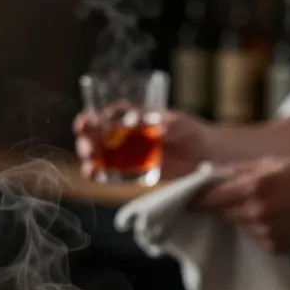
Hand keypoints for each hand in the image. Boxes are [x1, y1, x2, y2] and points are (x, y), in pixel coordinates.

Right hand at [73, 109, 205, 181]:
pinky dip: (100, 174)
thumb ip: (168, 123)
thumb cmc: (190, 130)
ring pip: (99, 155)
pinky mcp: (131, 171)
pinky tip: (96, 176)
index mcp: (133, 116)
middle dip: (87, 141)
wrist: (204, 155)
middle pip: (97, 135)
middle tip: (88, 150)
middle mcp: (125, 133)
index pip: (107, 113)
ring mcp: (127, 153)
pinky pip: (110, 173)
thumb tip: (157, 125)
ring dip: (90, 160)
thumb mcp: (180, 122)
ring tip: (90, 167)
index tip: (84, 123)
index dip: (91, 117)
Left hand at [197, 157, 289, 251]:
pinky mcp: (273, 246)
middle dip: (223, 205)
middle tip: (236, 196)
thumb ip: (238, 169)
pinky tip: (276, 217)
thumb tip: (208, 172)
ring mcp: (265, 232)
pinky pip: (254, 237)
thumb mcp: (273, 162)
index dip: (197, 199)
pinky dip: (257, 228)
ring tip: (265, 204)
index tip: (188, 200)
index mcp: (254, 186)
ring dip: (241, 216)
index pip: (211, 198)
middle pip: (222, 212)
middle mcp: (256, 211)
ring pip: (238, 225)